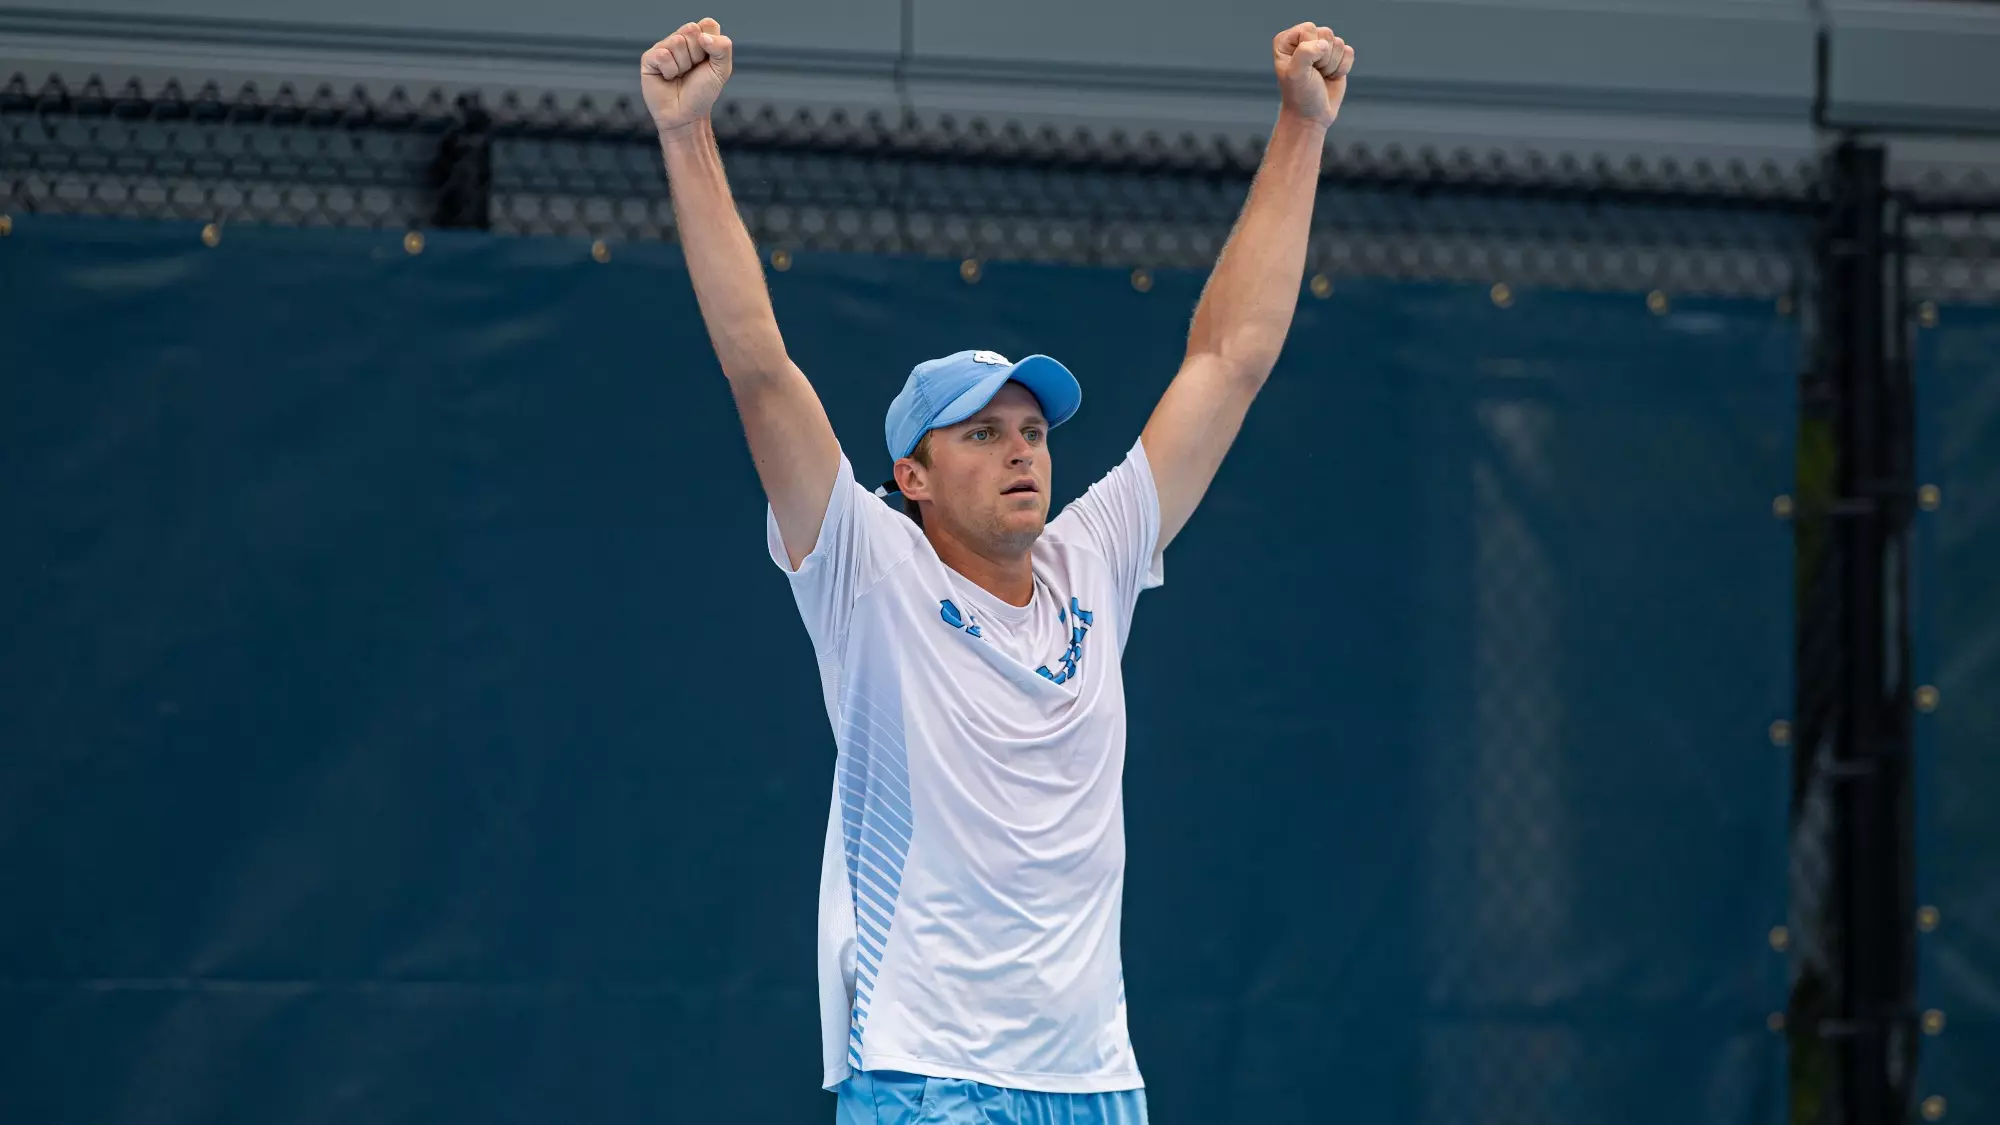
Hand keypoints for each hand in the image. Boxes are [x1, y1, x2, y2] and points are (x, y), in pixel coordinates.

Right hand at [640, 17, 733, 133]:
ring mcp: (664, 47)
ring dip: (683, 65)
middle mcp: (680, 39)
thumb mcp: (722, 70)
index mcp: (698, 38)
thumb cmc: (702, 93)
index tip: (708, 62)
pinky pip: (662, 54)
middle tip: (692, 70)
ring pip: (677, 42)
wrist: (686, 115)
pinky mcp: (649, 58)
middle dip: (697, 54)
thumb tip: (703, 36)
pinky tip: (668, 78)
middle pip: (691, 30)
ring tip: (680, 75)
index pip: (707, 24)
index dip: (711, 44)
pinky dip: (669, 70)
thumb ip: (723, 48)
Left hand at [1272, 23, 1354, 125]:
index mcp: (1286, 41)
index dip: (1311, 49)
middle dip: (1323, 58)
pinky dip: (1342, 68)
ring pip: (1339, 43)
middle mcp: (1303, 41)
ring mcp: (1321, 48)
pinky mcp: (1337, 57)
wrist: (1312, 116)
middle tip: (1314, 73)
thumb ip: (1305, 53)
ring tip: (1320, 76)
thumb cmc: (1300, 95)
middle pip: (1326, 34)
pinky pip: (1349, 52)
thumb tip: (1324, 44)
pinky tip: (1330, 77)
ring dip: (1332, 65)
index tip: (1304, 68)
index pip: (1309, 29)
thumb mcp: (1296, 74)